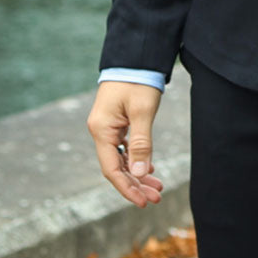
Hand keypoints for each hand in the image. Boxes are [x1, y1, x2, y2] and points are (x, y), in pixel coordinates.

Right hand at [87, 82, 163, 207]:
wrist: (136, 55)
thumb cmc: (138, 80)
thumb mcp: (143, 111)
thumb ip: (141, 142)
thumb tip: (139, 172)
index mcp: (102, 130)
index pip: (112, 169)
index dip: (127, 188)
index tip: (144, 202)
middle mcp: (100, 130)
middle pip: (116, 167)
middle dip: (136, 184)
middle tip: (156, 197)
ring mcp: (107, 126)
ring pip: (121, 158)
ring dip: (137, 173)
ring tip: (157, 187)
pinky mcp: (116, 121)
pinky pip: (124, 147)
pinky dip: (136, 159)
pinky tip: (148, 167)